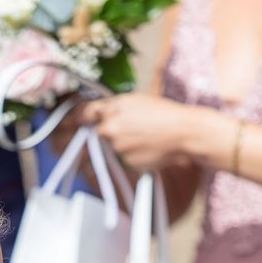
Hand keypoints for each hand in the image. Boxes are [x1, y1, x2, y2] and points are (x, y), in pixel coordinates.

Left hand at [69, 92, 192, 170]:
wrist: (185, 131)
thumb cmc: (165, 113)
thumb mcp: (137, 100)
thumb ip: (114, 107)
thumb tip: (98, 114)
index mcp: (113, 109)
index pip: (87, 113)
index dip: (81, 118)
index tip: (76, 122)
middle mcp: (111, 128)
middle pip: (101, 133)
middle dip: (112, 133)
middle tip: (133, 130)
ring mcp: (118, 147)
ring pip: (114, 148)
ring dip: (125, 145)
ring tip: (147, 137)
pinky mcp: (127, 162)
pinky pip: (126, 160)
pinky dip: (135, 156)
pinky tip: (150, 148)